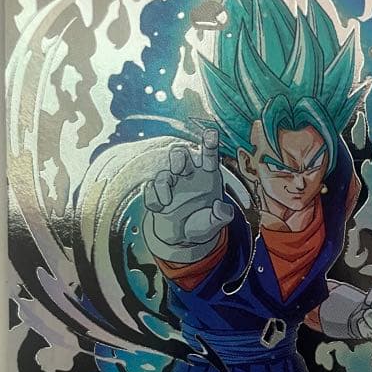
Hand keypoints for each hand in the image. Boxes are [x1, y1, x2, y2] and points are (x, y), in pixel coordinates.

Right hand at [142, 129, 234, 259]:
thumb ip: (221, 216)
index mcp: (207, 175)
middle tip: (179, 170)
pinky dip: (152, 198)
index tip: (211, 133)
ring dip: (163, 183)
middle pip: (180, 153)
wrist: (182, 238)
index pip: (209, 154)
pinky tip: (159, 209)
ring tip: (167, 202)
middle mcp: (188, 174)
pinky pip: (150, 189)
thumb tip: (221, 208)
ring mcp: (171, 183)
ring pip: (163, 173)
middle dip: (178, 158)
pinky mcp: (156, 194)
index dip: (209, 143)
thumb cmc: (201, 225)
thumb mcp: (214, 223)